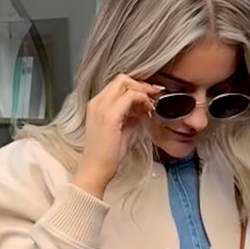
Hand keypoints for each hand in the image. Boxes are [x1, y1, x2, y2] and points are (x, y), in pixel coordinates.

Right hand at [74, 74, 161, 199]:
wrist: (95, 169)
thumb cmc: (106, 155)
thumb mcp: (120, 130)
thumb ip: (129, 116)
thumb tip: (141, 109)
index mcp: (97, 104)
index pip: (118, 84)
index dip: (136, 86)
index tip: (149, 95)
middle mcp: (97, 102)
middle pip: (121, 79)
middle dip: (141, 85)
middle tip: (154, 95)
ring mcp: (102, 107)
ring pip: (125, 83)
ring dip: (142, 91)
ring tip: (152, 103)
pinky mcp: (110, 116)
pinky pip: (130, 97)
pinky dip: (141, 99)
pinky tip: (147, 109)